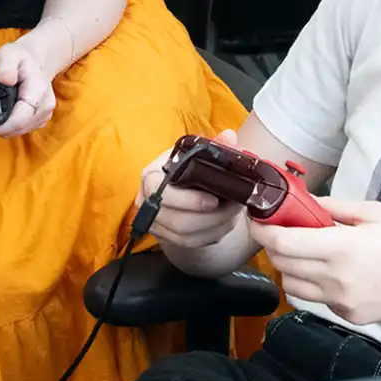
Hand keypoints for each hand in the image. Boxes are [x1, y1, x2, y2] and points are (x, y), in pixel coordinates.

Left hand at [0, 39, 55, 137]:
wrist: (37, 61)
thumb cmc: (21, 57)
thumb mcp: (9, 53)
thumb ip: (6, 65)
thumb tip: (5, 79)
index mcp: (38, 90)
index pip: (22, 118)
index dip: (1, 126)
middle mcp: (45, 105)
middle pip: (20, 128)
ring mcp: (44, 113)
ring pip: (21, 131)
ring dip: (3, 129)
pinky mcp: (41, 118)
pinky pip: (23, 130)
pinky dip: (10, 128)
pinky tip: (0, 119)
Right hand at [137, 129, 245, 251]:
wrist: (181, 193)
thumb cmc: (188, 170)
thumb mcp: (198, 155)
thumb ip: (214, 146)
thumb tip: (229, 136)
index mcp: (151, 176)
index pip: (159, 190)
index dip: (187, 200)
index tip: (214, 200)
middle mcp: (146, 200)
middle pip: (176, 220)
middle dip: (212, 217)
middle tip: (234, 207)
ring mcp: (154, 222)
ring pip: (185, 235)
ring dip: (215, 226)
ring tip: (233, 214)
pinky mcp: (164, 238)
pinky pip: (189, 243)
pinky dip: (211, 235)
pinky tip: (224, 225)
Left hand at [254, 197, 380, 326]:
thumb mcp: (378, 213)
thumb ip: (336, 208)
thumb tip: (306, 202)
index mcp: (341, 248)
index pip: (280, 243)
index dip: (262, 230)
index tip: (259, 219)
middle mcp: (335, 279)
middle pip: (280, 264)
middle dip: (274, 246)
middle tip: (284, 230)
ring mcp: (341, 301)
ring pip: (291, 286)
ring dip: (290, 267)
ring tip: (310, 252)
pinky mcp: (349, 316)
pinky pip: (316, 298)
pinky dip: (314, 283)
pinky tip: (335, 270)